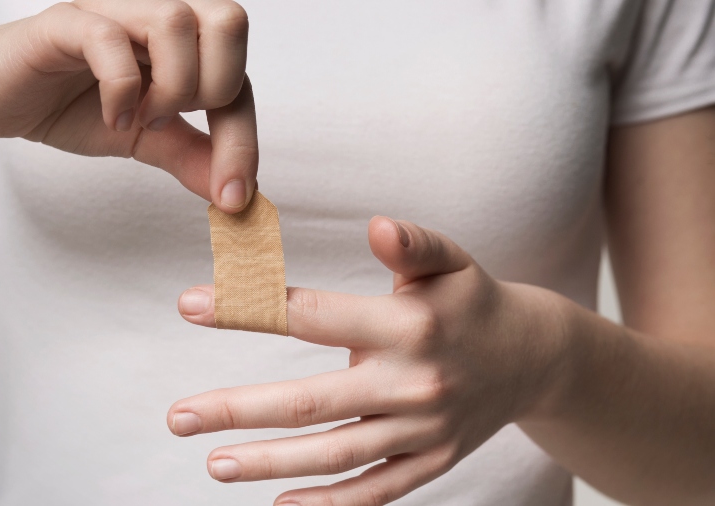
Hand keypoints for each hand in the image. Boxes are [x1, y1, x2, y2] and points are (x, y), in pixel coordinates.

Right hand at [0, 1, 254, 211]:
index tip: (232, 197)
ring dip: (169, 86)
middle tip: (168, 123)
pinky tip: (111, 116)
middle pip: (229, 22)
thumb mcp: (146, 140)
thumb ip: (192, 157)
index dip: (243, 140)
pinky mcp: (67, 22)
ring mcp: (113, 12)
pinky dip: (120, 88)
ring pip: (177, 19)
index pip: (240, 78)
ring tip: (137, 118)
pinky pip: (110, 38)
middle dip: (214, 91)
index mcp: (182, 42)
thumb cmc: (70, 105)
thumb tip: (238, 196)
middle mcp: (154, 14)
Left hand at [171, 216, 571, 504]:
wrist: (535, 357)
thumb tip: (376, 225)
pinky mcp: (430, 462)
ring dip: (269, 463)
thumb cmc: (473, 301)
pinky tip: (278, 505)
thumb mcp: (450, 260)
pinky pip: (373, 491)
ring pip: (334, 454)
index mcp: (409, 326)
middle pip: (311, 401)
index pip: (313, 316)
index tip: (189, 306)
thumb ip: (412, 243)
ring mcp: (422, 430)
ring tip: (212, 462)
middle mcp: (413, 382)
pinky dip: (327, 504)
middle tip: (179, 417)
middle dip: (238, 409)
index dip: (248, 309)